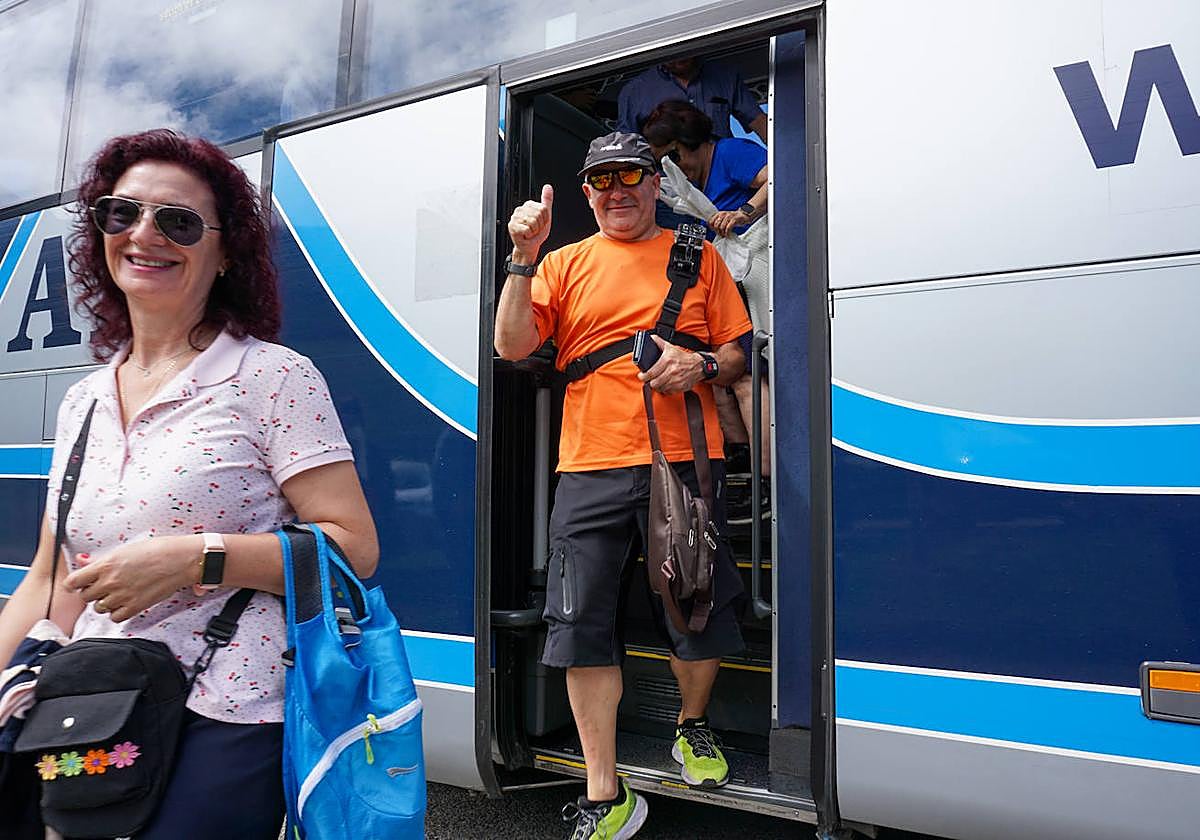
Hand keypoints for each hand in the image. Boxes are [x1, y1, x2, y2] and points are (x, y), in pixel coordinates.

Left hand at [63, 536, 201, 622]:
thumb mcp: (125, 549)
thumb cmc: (157, 549)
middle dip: (92, 591)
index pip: (73, 582)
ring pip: (99, 608)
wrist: (181, 559)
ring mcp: (122, 596)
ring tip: (117, 593)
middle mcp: (111, 582)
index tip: (77, 584)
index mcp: (106, 564)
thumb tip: (83, 560)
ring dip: (105, 602)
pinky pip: (115, 617)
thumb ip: (100, 559)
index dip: (73, 584)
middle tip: (104, 585)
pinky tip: (125, 602)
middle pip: (85, 596)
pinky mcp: (135, 606)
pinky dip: (117, 612)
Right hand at [508, 184, 553, 262]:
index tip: (540, 224)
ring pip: (533, 222)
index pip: (543, 209)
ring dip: (534, 231)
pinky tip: (525, 235)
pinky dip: (529, 235)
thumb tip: (548, 186)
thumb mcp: (545, 216)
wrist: (529, 247)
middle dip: (540, 226)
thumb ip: (546, 201)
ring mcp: (515, 217)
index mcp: (528, 205)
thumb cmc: (536, 233)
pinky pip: (527, 229)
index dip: (545, 219)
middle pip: (538, 215)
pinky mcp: (512, 226)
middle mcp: (520, 209)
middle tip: (535, 229)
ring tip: (530, 232)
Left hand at [637, 335, 703, 394]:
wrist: (698, 365)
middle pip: (654, 383)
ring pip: (660, 388)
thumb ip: (659, 342)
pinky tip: (665, 384)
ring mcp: (676, 380)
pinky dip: (665, 389)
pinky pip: (668, 391)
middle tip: (650, 379)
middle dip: (650, 382)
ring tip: (657, 381)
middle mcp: (671, 371)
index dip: (643, 376)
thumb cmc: (682, 357)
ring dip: (657, 386)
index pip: (651, 373)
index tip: (641, 376)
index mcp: (667, 360)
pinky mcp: (680, 387)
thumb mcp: (670, 347)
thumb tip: (650, 337)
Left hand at [708, 209, 750, 237]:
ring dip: (723, 233)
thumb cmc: (733, 218)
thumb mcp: (724, 218)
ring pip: (721, 227)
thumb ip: (718, 222)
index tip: (715, 231)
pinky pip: (728, 228)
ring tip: (725, 235)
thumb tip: (712, 229)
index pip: (710, 222)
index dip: (712, 228)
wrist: (744, 215)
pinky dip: (727, 233)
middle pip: (716, 226)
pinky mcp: (734, 220)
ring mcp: (728, 216)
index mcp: (719, 214)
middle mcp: (723, 214)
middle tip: (721, 234)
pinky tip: (728, 235)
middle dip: (718, 232)